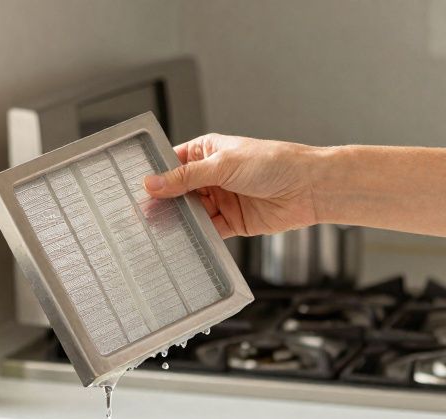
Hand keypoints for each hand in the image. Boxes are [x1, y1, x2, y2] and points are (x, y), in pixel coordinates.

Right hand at [143, 134, 327, 237]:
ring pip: (191, 213)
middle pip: (178, 191)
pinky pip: (208, 231)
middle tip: (142, 214)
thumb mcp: (223, 164)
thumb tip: (153, 183)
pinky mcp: (232, 222)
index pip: (173, 163)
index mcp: (208, 152)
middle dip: (164, 202)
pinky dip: (198, 236)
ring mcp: (221, 199)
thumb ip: (186, 177)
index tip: (138, 188)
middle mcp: (212, 176)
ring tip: (160, 229)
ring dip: (180, 221)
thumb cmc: (274, 162)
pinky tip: (186, 240)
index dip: (156, 175)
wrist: (308, 188)